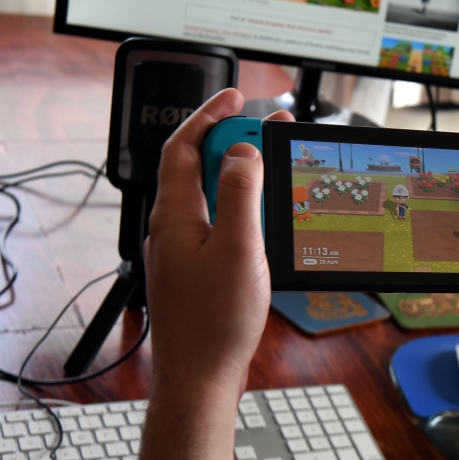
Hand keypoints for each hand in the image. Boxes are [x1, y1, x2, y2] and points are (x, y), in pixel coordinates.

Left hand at [140, 89, 292, 459]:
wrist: (200, 375)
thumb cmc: (215, 321)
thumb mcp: (237, 247)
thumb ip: (240, 193)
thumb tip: (242, 151)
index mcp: (176, 214)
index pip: (184, 146)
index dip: (209, 115)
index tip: (237, 96)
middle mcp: (174, 225)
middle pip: (198, 164)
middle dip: (232, 137)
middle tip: (268, 127)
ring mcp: (184, 246)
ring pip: (210, 191)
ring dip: (239, 170)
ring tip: (273, 162)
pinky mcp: (197, 265)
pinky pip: (217, 217)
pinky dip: (241, 202)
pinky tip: (264, 212)